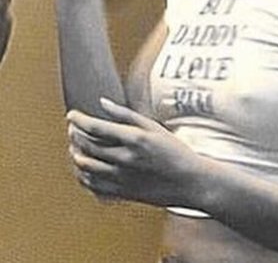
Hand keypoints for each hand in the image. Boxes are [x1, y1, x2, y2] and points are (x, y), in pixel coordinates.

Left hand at [67, 98, 208, 208]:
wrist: (188, 181)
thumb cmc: (173, 150)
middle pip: (87, 146)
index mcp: (133, 139)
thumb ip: (126, 114)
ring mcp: (121, 178)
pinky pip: (92, 185)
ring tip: (76, 145)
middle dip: (75, 134)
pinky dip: (82, 174)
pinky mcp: (121, 192)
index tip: (71, 114)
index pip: (96, 128)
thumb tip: (102, 103)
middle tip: (73, 127)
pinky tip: (84, 165)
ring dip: (75, 153)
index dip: (79, 120)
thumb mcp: (153, 126)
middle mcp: (124, 159)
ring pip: (85, 166)